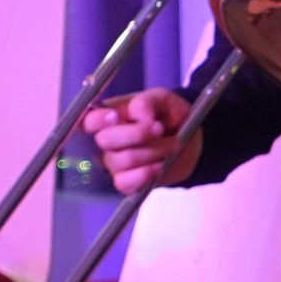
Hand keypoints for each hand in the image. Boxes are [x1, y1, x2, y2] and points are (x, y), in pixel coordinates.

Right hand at [80, 90, 200, 194]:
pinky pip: (124, 182)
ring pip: (124, 159)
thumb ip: (147, 101)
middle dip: (137, 134)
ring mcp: (116, 162)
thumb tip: (139, 115)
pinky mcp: (127, 181)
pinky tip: (160, 165)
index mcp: (111, 116)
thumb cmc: (169, 116)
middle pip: (105, 140)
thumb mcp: (162, 99)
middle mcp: (109, 140)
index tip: (116, 116)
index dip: (97, 120)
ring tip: (173, 144)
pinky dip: (145, 174)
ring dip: (154, 151)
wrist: (191, 141)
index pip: (89, 120)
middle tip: (159, 128)